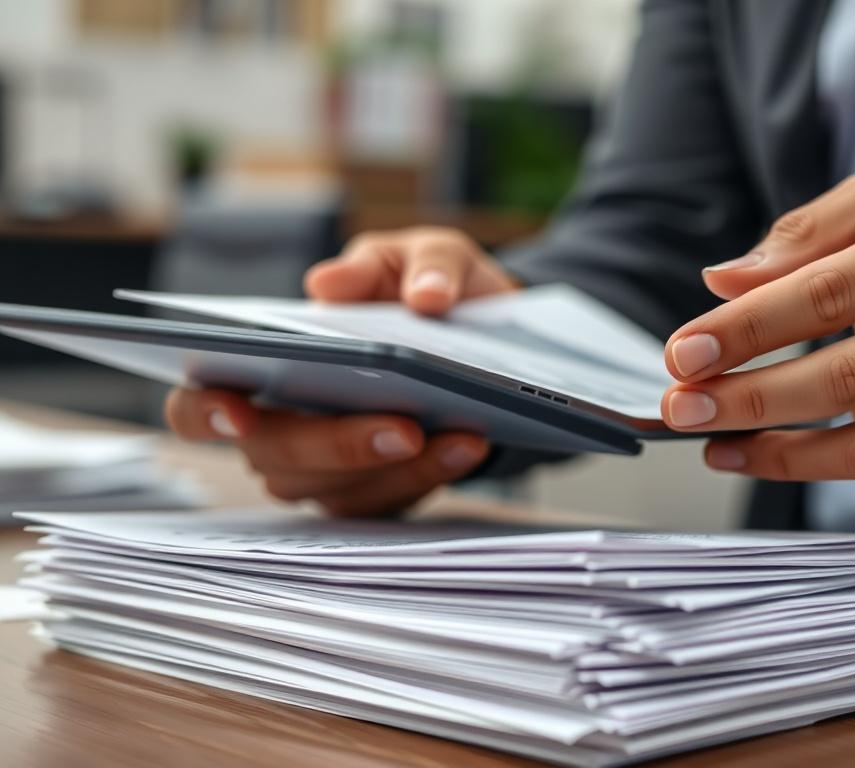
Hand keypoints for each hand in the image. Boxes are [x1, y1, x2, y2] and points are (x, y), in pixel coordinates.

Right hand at [166, 227, 517, 514]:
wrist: (483, 331)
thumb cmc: (420, 287)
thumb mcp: (410, 256)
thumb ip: (374, 264)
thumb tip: (330, 287)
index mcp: (261, 365)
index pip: (197, 405)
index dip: (204, 412)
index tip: (237, 408)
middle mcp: (279, 427)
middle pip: (274, 455)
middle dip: (338, 444)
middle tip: (403, 426)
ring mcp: (324, 469)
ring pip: (336, 489)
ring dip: (399, 467)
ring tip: (462, 433)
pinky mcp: (373, 493)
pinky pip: (390, 500)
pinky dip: (433, 473)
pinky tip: (469, 445)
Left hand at [660, 173, 854, 480]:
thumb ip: (798, 234)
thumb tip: (723, 279)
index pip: (820, 295)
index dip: (745, 328)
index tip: (684, 350)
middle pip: (835, 374)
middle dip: (745, 396)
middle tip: (679, 403)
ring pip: (854, 436)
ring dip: (766, 444)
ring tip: (700, 435)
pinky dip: (793, 465)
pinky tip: (739, 452)